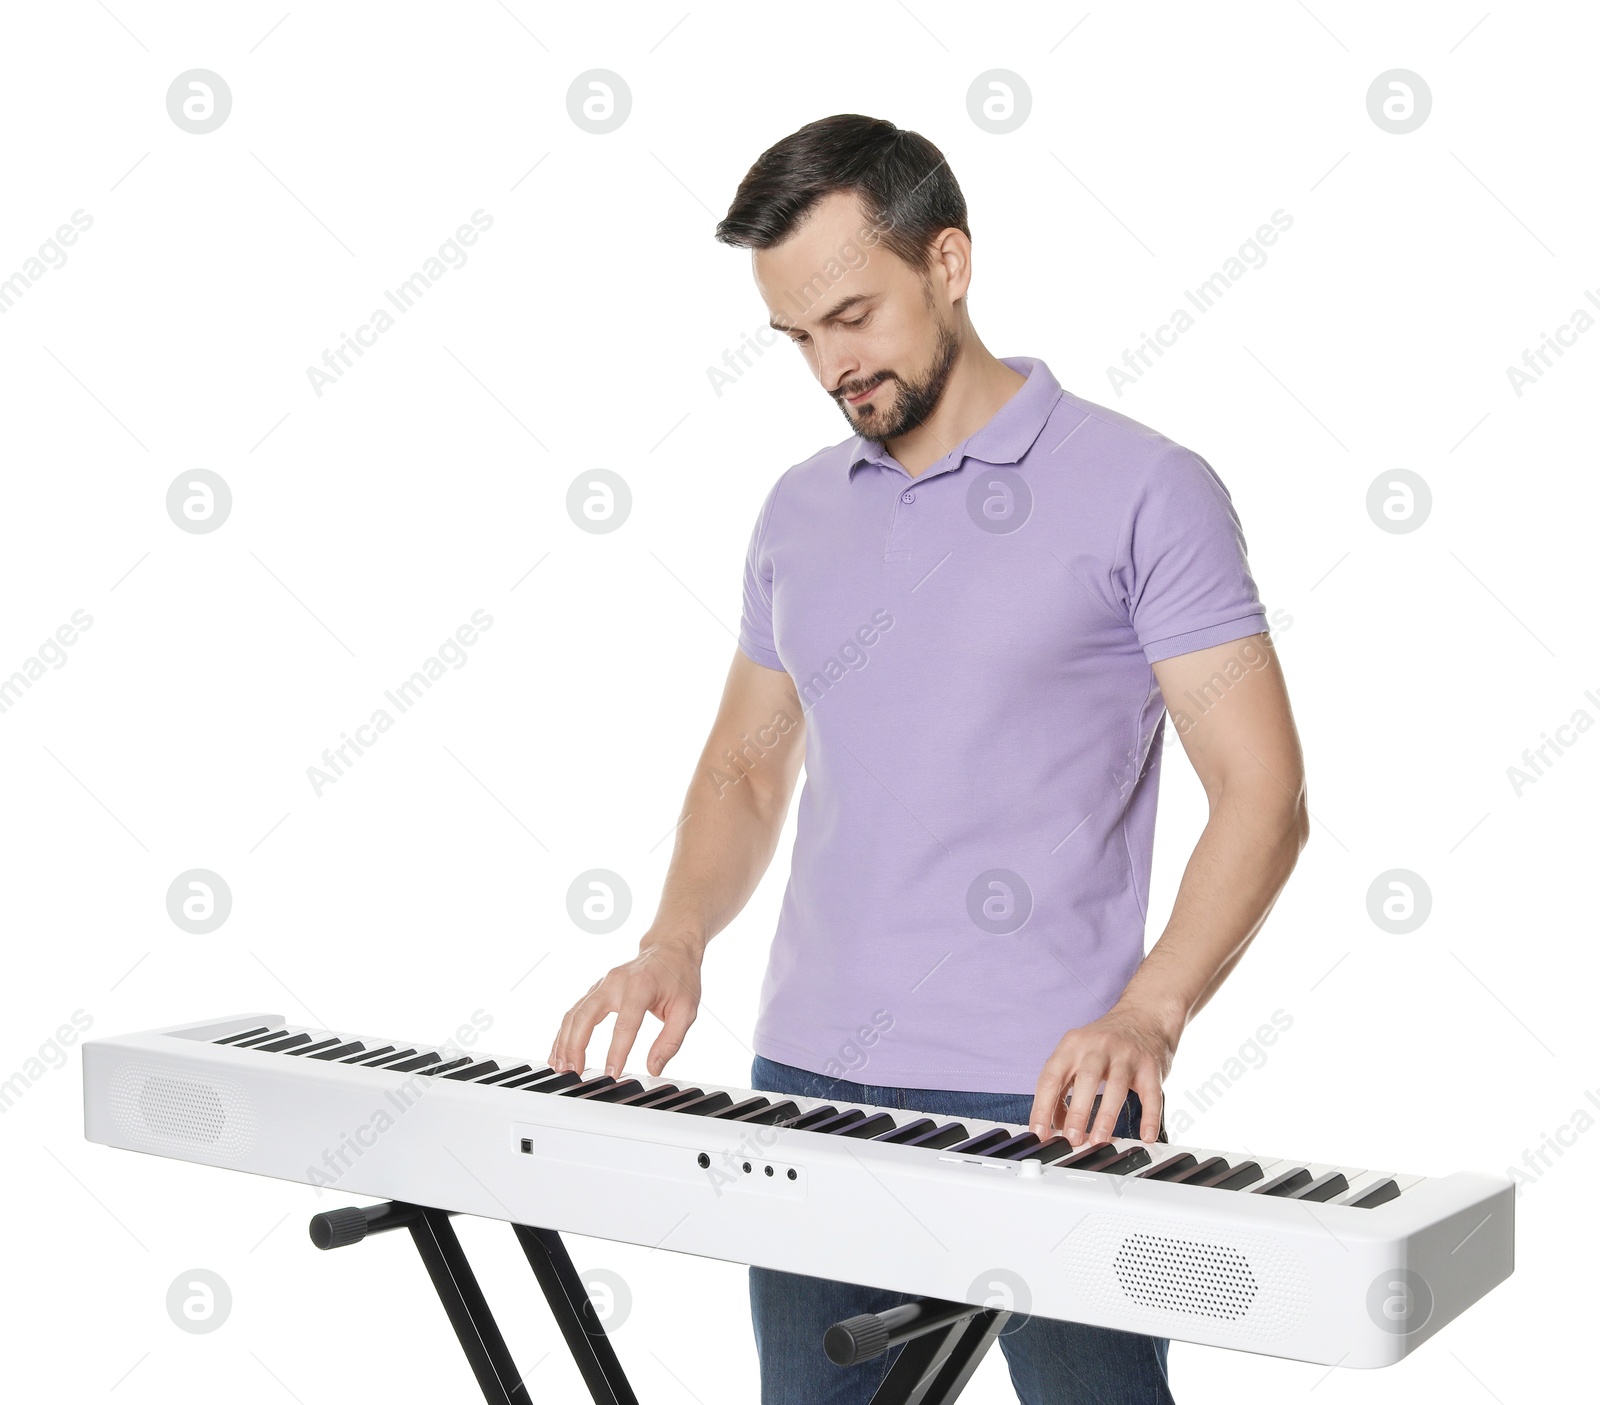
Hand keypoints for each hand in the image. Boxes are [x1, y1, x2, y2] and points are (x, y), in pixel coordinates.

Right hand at [548, 936, 702, 1079]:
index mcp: (641, 986)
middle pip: (587, 1015)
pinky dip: (565, 1032)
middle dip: (576, 1046)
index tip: (612, 1074)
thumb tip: (653, 1068)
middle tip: (575, 1073)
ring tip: (562, 1067)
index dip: (617, 1051)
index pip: (625, 1024)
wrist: (670, 948)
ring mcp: (603, 984)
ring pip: (575, 1013)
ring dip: (565, 1041)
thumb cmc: (680, 978)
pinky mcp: (597, 989)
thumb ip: (671, 1040)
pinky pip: (575, 1011)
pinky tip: (559, 1051)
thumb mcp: (687, 1009)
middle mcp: (616, 982)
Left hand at [1027, 1003, 1178, 1145]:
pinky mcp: (1151, 1067)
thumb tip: (1055, 1124)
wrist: (1144, 1016)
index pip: (1051, 1077)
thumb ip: (1064, 1086)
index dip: (1042, 1106)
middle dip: (1077, 1111)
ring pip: (1117, 1086)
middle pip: (1085, 1079)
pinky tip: (1145, 1136)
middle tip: (1071, 1138)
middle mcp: (1098, 1046)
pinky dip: (1149, 1117)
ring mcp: (1126, 1055)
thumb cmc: (1104, 1042)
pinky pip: (1151, 1094)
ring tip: (1098, 1140)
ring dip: (1106, 1116)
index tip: (1039, 1132)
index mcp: (1072, 1045)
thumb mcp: (1076, 1054)